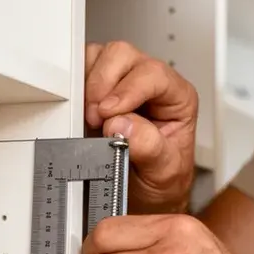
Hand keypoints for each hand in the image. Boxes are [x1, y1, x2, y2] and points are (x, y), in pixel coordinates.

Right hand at [85, 41, 197, 213]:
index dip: (128, 90)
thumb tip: (123, 125)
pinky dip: (76, 86)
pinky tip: (81, 111)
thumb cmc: (161, 181)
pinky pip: (82, 68)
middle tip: (96, 119)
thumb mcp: (164, 174)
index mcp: (177, 99)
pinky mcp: (99, 88)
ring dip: (88, 85)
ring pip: (101, 56)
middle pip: (123, 56)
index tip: (108, 114)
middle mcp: (151, 84)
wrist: (145, 198)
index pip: (154, 74)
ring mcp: (123, 83)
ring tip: (90, 118)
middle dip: (103, 84)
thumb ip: (149, 148)